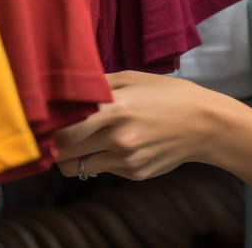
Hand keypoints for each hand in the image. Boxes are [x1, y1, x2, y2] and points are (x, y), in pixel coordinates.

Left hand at [54, 70, 224, 180]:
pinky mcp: (134, 173)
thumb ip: (97, 84)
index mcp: (116, 108)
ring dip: (76, 157)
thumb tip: (65, 89)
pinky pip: (103, 171)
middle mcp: (118, 138)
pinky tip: (117, 145)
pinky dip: (102, 160)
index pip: (65, 130)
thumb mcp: (132, 78)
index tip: (46, 123)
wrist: (204, 124)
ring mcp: (127, 159)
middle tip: (58, 136)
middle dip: (56, 147)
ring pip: (79, 168)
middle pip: (65, 155)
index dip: (49, 130)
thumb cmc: (167, 94)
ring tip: (84, 142)